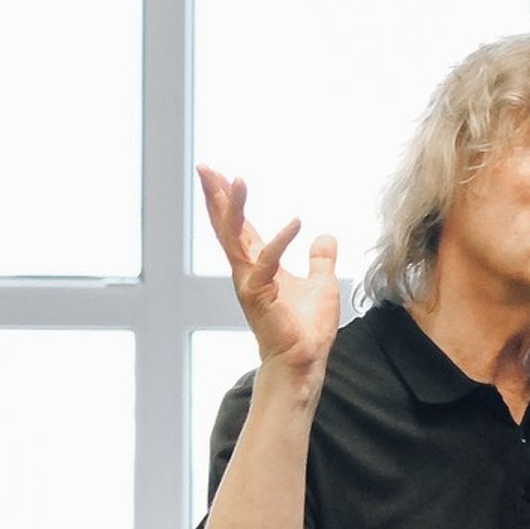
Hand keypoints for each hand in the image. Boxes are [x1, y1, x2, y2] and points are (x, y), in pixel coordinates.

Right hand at [197, 165, 339, 375]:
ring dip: (234, 207)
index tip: (219, 174)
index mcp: (258, 266)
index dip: (230, 201)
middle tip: (204, 166)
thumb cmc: (307, 329)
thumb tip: (326, 237)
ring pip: (235, 237)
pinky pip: (269, 262)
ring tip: (235, 179)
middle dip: (215, 196)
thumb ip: (320, 260)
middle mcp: (247, 271)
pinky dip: (282, 242)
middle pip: (226, 226)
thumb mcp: (321, 284)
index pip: (240, 227)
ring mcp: (249, 282)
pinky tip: (297, 223)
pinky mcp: (259, 295)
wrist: (304, 361)